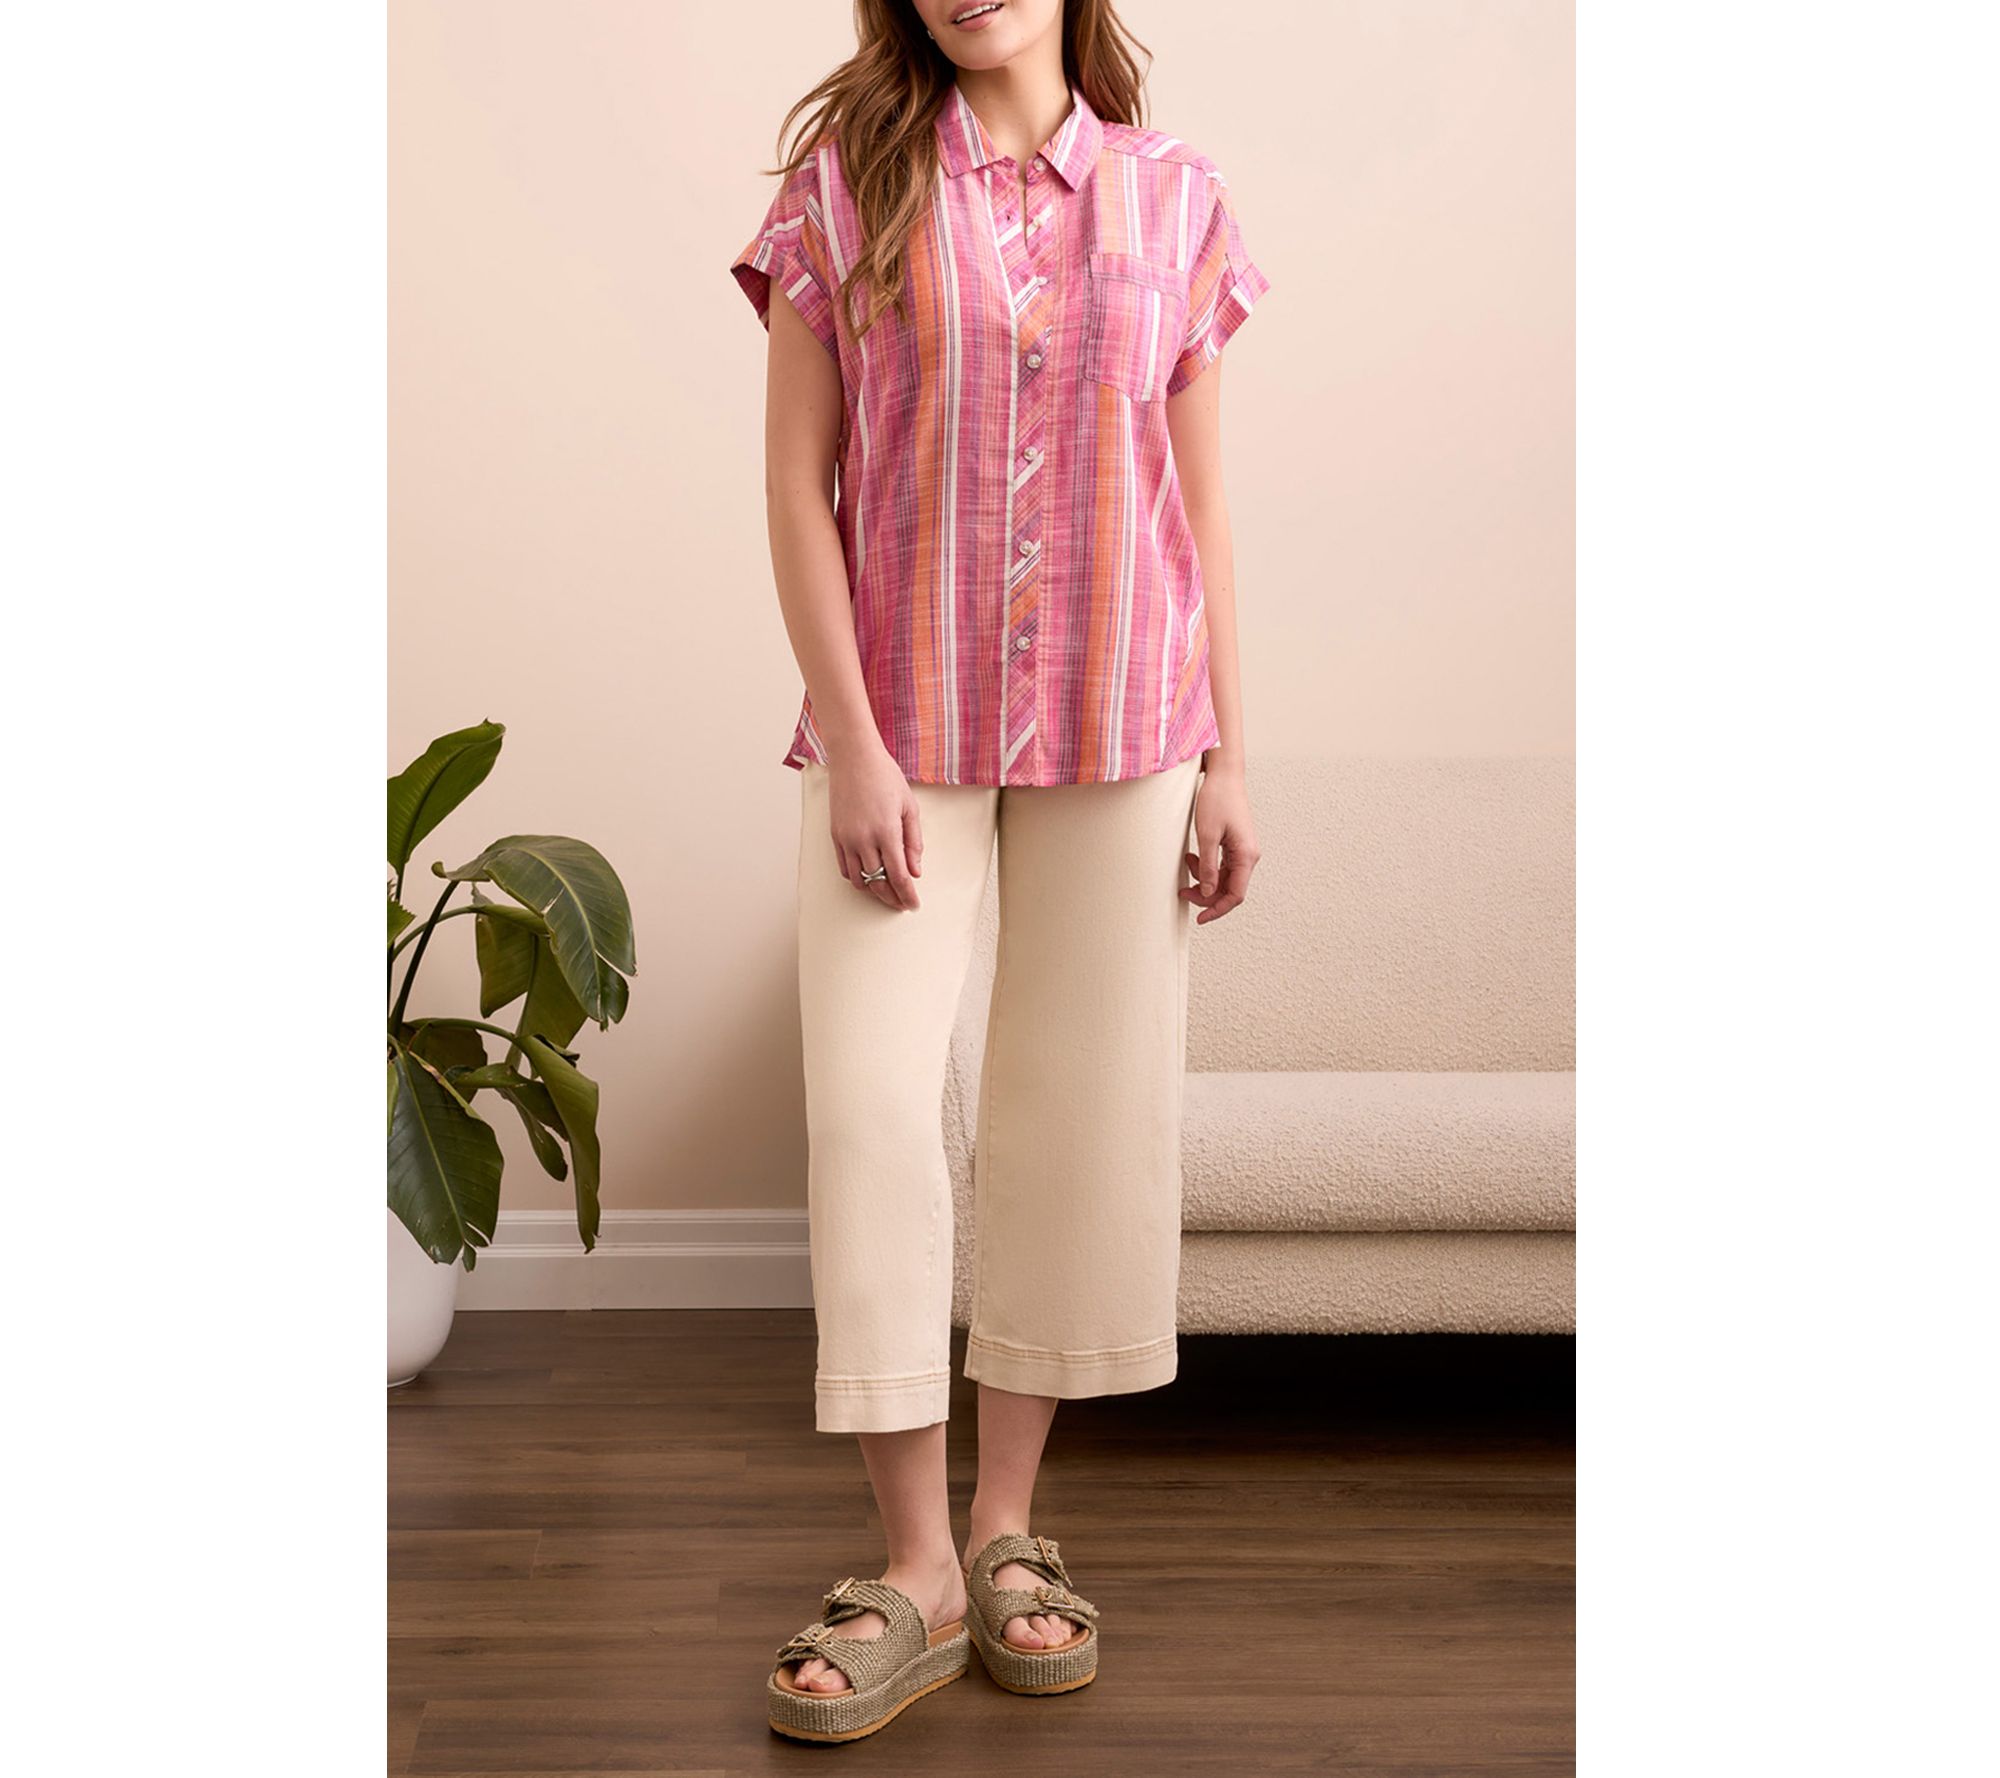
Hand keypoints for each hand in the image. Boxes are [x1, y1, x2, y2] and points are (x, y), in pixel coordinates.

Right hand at [828, 742, 923, 910]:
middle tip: (902, 904)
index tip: (914, 905)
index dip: (907, 895)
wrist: (854, 758)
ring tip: (886, 893)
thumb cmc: (885, 777)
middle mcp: (864, 839)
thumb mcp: (909, 807)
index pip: (899, 876)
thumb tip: (916, 871)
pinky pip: (844, 868)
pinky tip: (868, 878)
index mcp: (887, 831)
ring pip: (859, 880)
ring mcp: (847, 838)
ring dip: (874, 891)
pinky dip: (857, 879)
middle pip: (878, 883)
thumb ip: (913, 842)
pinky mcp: (835, 835)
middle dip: (892, 898)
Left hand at [1181, 762, 1258, 924]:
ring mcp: (1243, 850)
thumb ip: (1208, 867)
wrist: (1224, 775)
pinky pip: (1222, 865)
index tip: (1199, 918)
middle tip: (1183, 891)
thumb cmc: (1217, 799)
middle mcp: (1249, 855)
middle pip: (1229, 888)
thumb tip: (1208, 893)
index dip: (1217, 910)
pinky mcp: (1235, 844)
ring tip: (1187, 862)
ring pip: (1224, 877)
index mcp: (1246, 856)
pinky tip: (1192, 857)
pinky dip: (1206, 865)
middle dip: (1206, 894)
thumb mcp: (1207, 835)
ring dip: (1204, 877)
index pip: (1235, 894)